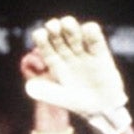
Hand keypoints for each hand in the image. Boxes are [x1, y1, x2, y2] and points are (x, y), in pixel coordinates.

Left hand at [23, 17, 130, 133]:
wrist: (105, 109)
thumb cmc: (82, 104)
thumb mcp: (65, 100)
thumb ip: (48, 93)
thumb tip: (28, 87)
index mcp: (56, 63)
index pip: (45, 46)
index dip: (41, 38)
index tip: (40, 35)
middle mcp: (68, 54)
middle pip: (58, 35)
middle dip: (54, 28)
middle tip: (53, 26)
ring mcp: (84, 52)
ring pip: (75, 33)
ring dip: (70, 26)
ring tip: (68, 25)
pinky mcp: (100, 53)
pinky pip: (95, 39)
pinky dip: (92, 32)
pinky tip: (89, 30)